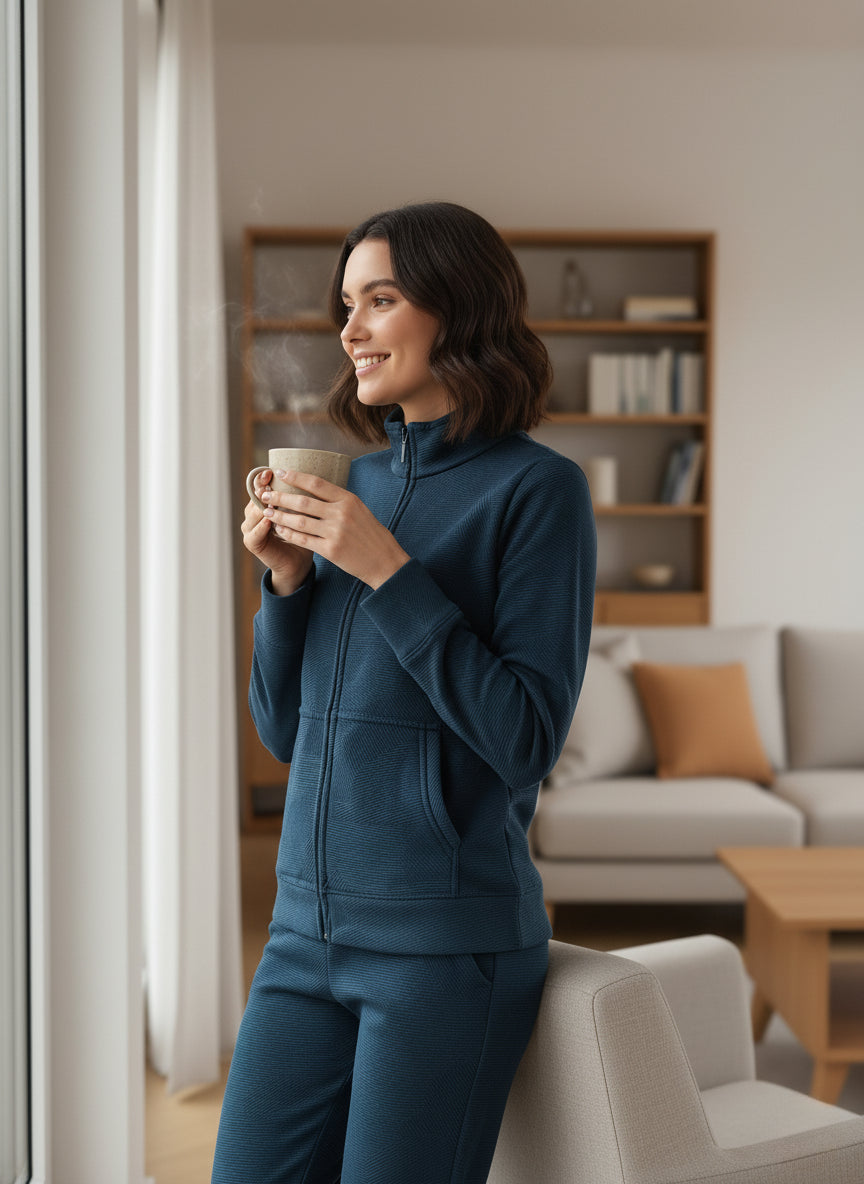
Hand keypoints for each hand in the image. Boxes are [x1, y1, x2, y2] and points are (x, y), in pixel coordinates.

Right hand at [241, 469, 313, 594]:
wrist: (299, 562)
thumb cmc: (306, 534)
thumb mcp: (307, 512)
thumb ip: (305, 496)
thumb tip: (319, 471)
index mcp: (265, 502)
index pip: (260, 486)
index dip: (264, 478)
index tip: (275, 471)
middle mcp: (254, 513)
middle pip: (253, 497)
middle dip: (262, 489)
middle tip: (270, 482)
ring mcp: (251, 528)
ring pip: (252, 513)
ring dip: (261, 506)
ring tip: (271, 500)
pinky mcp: (252, 544)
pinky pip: (253, 534)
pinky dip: (261, 527)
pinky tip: (269, 521)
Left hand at [260, 469, 409, 588]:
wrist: (384, 561)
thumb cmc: (372, 534)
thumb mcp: (360, 510)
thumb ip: (339, 500)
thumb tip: (316, 489)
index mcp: (348, 500)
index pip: (317, 483)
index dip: (296, 476)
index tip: (280, 472)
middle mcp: (341, 514)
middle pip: (303, 502)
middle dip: (280, 497)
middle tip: (265, 494)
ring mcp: (335, 532)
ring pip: (299, 521)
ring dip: (280, 516)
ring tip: (267, 512)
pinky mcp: (330, 550)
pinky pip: (303, 539)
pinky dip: (288, 534)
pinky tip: (279, 530)